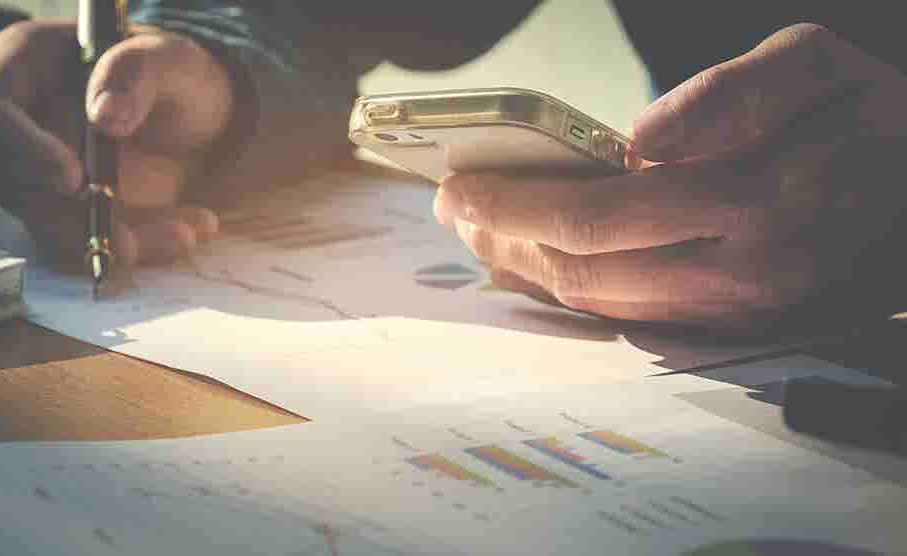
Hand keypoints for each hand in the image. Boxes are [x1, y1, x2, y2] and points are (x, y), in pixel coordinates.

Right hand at [0, 21, 232, 265]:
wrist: (197, 113)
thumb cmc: (172, 73)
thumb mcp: (169, 59)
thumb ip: (136, 73)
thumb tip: (104, 116)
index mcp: (24, 66)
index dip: (20, 152)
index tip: (74, 181)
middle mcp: (20, 125)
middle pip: (14, 187)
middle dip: (74, 223)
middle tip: (132, 243)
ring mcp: (42, 174)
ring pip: (54, 227)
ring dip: (119, 241)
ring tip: (186, 233)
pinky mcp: (72, 212)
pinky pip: (91, 242)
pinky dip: (144, 246)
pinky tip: (189, 230)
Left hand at [433, 24, 906, 331]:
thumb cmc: (860, 111)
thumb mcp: (810, 64)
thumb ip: (726, 96)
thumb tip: (638, 144)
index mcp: (760, 199)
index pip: (600, 217)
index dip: (518, 207)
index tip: (459, 188)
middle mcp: (745, 271)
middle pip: (586, 273)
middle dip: (505, 243)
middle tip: (454, 210)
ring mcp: (738, 307)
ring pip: (601, 303)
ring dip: (529, 271)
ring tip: (481, 234)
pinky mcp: (733, 320)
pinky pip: (629, 314)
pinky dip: (571, 288)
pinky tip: (538, 260)